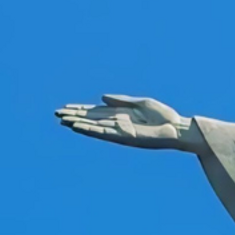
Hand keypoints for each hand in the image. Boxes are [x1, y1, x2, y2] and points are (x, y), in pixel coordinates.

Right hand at [54, 94, 193, 150]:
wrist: (178, 129)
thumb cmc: (164, 117)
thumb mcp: (141, 103)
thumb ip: (121, 100)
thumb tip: (101, 98)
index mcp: (121, 114)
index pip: (95, 112)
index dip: (80, 110)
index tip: (65, 108)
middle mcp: (117, 124)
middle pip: (91, 119)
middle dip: (74, 116)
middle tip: (56, 114)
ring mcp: (120, 131)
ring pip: (94, 127)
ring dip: (78, 124)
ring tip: (63, 121)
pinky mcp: (124, 137)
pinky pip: (104, 133)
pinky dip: (90, 130)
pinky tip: (78, 127)